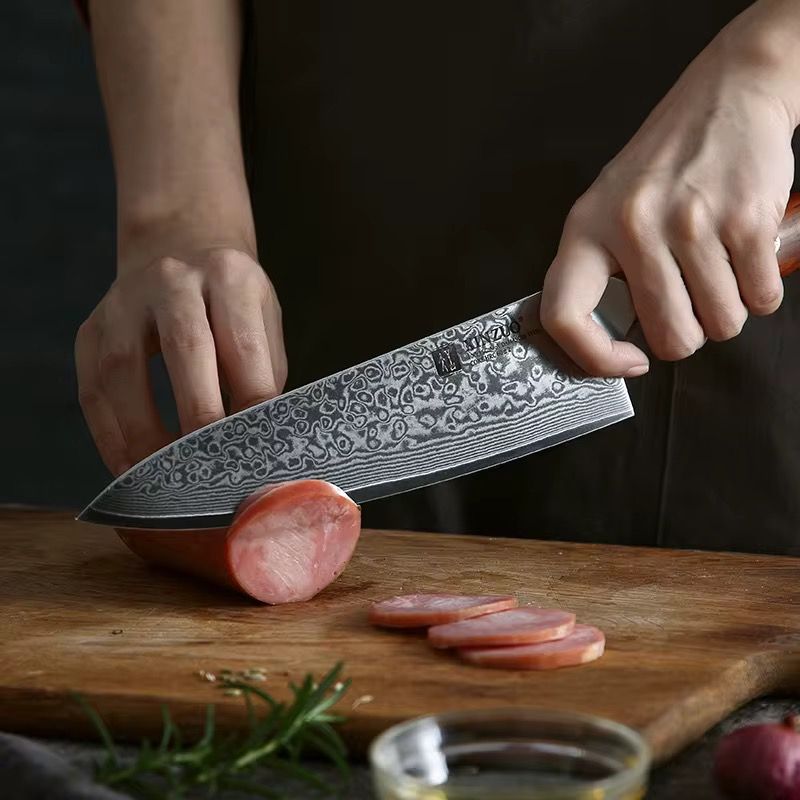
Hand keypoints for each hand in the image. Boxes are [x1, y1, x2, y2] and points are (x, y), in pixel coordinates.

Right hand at [76, 247, 286, 475]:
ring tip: (166, 476)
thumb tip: (261, 443)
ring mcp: (124, 301)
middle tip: (214, 466)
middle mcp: (174, 279)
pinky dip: (109, 434)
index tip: (259, 450)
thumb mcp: (262, 320)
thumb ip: (263, 374)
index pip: (243, 345)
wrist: (178, 249)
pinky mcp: (91, 328)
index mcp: (230, 276)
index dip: (252, 403)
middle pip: (186, 348)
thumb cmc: (231, 303)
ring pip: (125, 369)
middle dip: (200, 415)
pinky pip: (92, 387)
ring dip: (144, 432)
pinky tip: (130, 467)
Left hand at [540, 4, 798, 376]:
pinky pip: (760, 298)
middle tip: (691, 307)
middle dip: (688, 336)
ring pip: (720, 324)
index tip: (628, 362)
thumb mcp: (609, 209)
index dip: (594, 358)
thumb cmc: (665, 163)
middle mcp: (632, 228)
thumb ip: (602, 270)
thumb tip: (613, 343)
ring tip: (719, 274)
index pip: (564, 315)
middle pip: (669, 336)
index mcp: (586, 229)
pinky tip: (746, 261)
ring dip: (727, 313)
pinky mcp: (744, 218)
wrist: (728, 95)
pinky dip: (760, 293)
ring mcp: (689, 223)